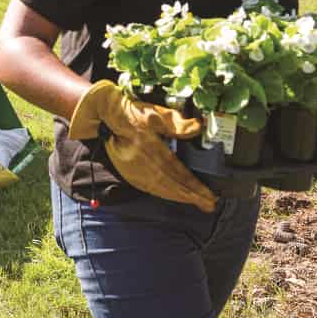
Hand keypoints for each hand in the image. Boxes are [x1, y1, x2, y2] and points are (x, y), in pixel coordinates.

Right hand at [68, 80, 216, 211]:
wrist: (106, 116)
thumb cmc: (134, 113)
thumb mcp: (156, 113)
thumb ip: (177, 123)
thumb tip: (197, 128)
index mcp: (152, 148)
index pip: (178, 171)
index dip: (195, 185)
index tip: (209, 194)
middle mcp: (144, 162)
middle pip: (172, 185)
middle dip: (192, 196)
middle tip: (209, 204)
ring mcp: (135, 170)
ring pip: (162, 189)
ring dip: (180, 198)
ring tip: (197, 202)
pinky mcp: (130, 173)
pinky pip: (151, 188)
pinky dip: (165, 194)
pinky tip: (175, 196)